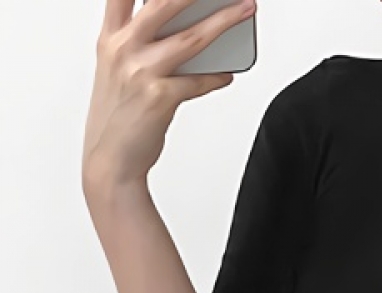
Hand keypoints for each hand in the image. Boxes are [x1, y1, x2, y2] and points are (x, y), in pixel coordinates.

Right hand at [83, 0, 254, 191]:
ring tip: (245, 9)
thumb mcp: (119, 72)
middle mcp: (123, 49)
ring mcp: (141, 72)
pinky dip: (217, 76)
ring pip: (191, 38)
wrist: (110, 161)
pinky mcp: (159, 97)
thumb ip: (143, 48)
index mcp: (110, 38)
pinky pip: (199, 80)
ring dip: (224, 21)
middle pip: (165, 3)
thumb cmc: (119, 117)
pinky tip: (228, 74)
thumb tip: (189, 36)